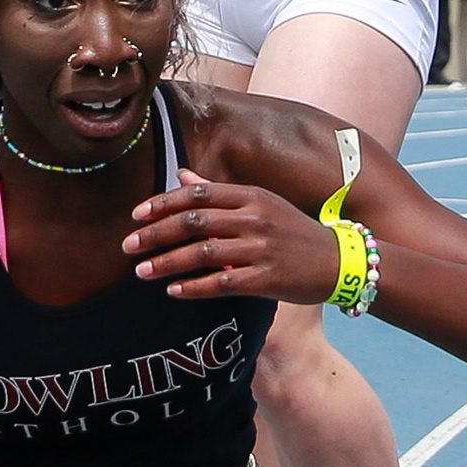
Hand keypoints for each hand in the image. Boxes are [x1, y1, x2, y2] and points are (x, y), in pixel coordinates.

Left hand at [123, 175, 342, 306]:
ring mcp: (261, 249)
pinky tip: (173, 291)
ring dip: (167, 263)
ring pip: (202, 253)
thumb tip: (181, 176)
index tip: (136, 215)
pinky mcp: (266, 279)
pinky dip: (194, 287)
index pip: (197, 194)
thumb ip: (219, 193)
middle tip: (127, 246)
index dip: (163, 203)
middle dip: (155, 234)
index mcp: (251, 196)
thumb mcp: (261, 204)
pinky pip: (221, 283)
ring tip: (141, 272)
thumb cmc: (293, 232)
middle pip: (193, 222)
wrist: (338, 262)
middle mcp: (254, 218)